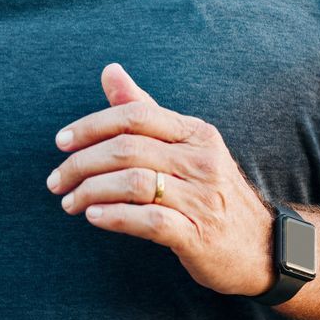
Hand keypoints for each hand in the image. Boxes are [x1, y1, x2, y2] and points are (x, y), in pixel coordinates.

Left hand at [47, 62, 275, 297]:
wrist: (262, 248)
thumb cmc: (212, 194)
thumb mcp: (186, 147)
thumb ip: (145, 110)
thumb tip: (110, 71)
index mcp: (196, 134)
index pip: (136, 116)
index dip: (91, 126)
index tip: (61, 142)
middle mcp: (202, 161)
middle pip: (127, 149)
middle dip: (81, 163)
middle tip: (56, 181)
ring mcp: (202, 199)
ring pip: (133, 183)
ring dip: (90, 192)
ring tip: (69, 202)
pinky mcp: (198, 236)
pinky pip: (148, 221)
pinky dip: (114, 217)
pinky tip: (94, 217)